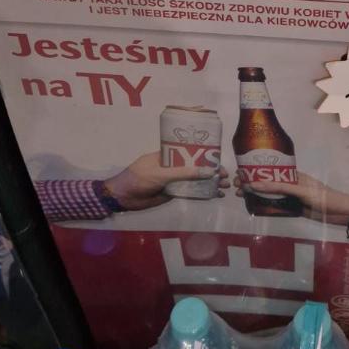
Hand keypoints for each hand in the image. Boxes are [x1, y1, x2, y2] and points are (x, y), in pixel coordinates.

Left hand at [106, 153, 227, 210]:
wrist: (122, 198)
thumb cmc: (139, 178)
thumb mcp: (162, 174)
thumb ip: (184, 173)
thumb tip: (207, 171)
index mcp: (168, 154)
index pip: (191, 151)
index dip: (206, 154)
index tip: (219, 159)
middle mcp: (173, 166)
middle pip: (196, 166)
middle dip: (212, 170)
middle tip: (226, 175)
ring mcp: (173, 180)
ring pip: (195, 180)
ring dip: (209, 183)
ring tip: (225, 187)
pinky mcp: (172, 193)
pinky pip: (190, 192)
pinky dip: (201, 193)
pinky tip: (214, 195)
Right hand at [233, 170, 348, 224]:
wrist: (340, 213)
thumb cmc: (323, 197)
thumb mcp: (300, 190)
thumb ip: (279, 188)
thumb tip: (256, 184)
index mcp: (293, 175)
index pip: (270, 170)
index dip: (255, 171)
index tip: (240, 172)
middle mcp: (290, 184)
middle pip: (267, 182)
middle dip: (251, 182)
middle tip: (235, 186)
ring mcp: (291, 197)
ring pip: (269, 195)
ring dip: (255, 195)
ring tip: (239, 195)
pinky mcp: (293, 210)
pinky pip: (275, 207)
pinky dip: (264, 206)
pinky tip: (252, 207)